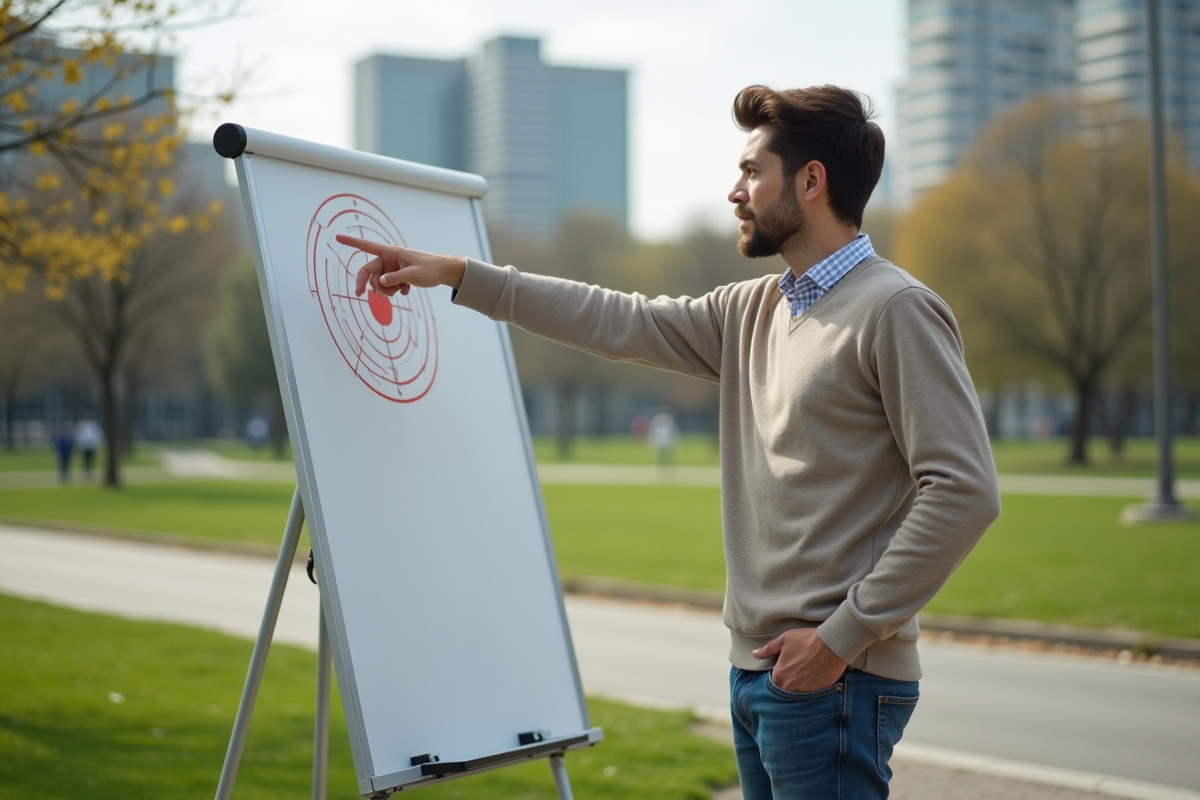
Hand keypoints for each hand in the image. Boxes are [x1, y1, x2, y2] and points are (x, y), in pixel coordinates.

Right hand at [335, 234, 466, 297]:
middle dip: (373, 285)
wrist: (444, 271)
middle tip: (372, 297)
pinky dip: (395, 290)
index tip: (337, 236)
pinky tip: (407, 290)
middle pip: (370, 272)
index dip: (351, 242)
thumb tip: (380, 282)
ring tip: (400, 292)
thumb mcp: (413, 275)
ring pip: (379, 281)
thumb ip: (395, 279)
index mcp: (391, 252)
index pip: (367, 246)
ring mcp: (393, 267)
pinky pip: (389, 284)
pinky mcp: (398, 274)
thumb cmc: (430, 269)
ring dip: (386, 290)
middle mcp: (389, 259)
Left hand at [752, 628, 847, 692]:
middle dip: (786, 684)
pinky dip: (809, 689)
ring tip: (803, 677)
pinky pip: (809, 695)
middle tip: (793, 675)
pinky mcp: (817, 692)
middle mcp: (790, 686)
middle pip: (783, 690)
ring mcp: (804, 691)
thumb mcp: (784, 640)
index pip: (772, 682)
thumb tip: (754, 653)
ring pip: (796, 694)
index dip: (776, 677)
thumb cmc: (806, 639)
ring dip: (797, 688)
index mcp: (780, 674)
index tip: (781, 671)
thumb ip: (768, 649)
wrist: (831, 644)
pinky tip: (812, 680)